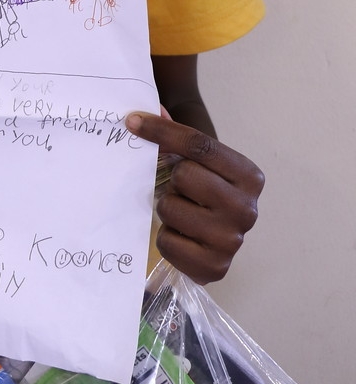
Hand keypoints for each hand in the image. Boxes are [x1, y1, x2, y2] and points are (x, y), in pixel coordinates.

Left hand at [125, 112, 263, 283]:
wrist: (214, 241)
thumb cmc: (203, 194)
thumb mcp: (198, 163)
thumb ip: (174, 137)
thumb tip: (141, 116)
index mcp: (249, 176)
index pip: (200, 145)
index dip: (162, 131)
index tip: (132, 122)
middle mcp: (247, 209)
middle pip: (185, 175)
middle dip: (173, 180)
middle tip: (180, 189)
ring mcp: (233, 241)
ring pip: (170, 208)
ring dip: (167, 210)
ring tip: (181, 214)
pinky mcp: (215, 267)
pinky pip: (167, 242)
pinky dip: (167, 238)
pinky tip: (181, 236)